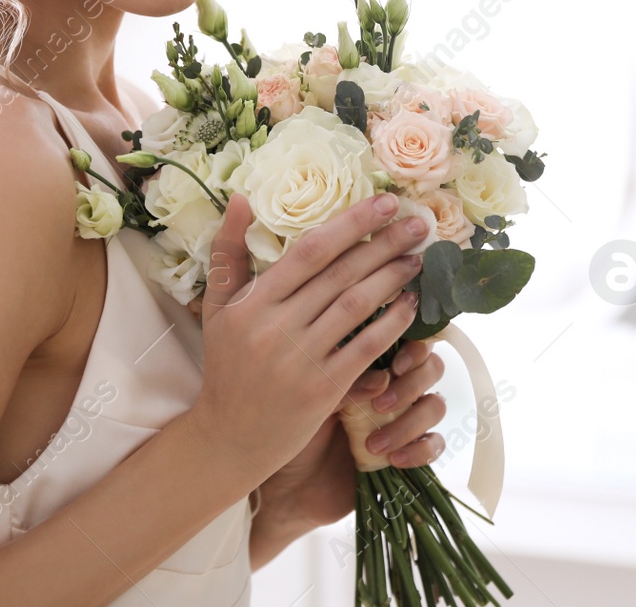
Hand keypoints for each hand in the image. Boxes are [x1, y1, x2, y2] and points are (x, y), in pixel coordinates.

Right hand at [185, 191, 428, 482]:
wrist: (228, 438)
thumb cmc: (227, 365)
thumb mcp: (218, 308)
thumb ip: (229, 252)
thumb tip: (243, 197)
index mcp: (251, 303)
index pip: (310, 252)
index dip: (351, 223)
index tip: (384, 201)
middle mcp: (275, 328)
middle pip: (340, 274)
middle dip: (384, 243)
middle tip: (417, 223)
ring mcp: (301, 360)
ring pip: (357, 306)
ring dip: (392, 277)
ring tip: (417, 257)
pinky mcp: (324, 389)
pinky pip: (367, 347)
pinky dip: (392, 323)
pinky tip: (410, 304)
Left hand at [258, 337, 447, 527]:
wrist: (287, 486)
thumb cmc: (292, 431)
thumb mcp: (312, 401)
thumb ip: (345, 383)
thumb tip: (381, 378)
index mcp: (369, 361)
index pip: (406, 339)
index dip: (411, 346)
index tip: (395, 363)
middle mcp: (391, 385)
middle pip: (430, 366)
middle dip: (411, 384)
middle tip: (381, 405)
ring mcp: (403, 418)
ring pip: (435, 405)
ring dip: (410, 422)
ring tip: (373, 444)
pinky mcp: (409, 452)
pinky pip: (434, 445)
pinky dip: (420, 450)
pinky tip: (392, 459)